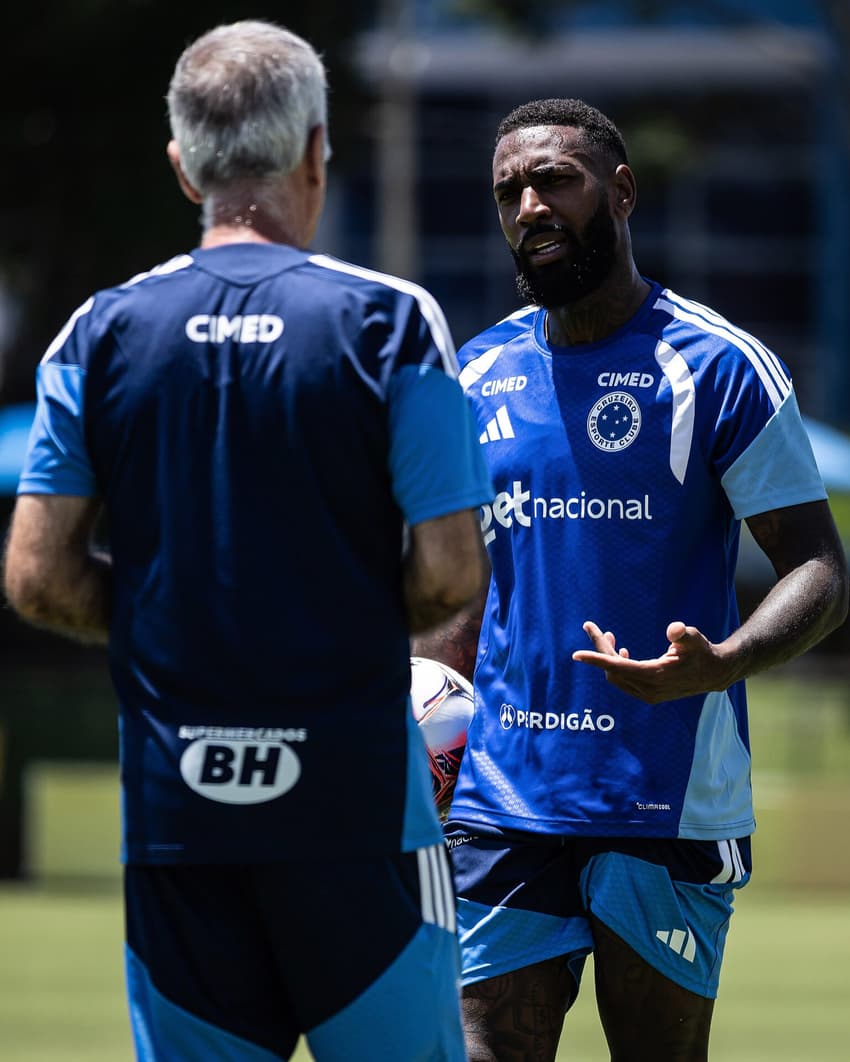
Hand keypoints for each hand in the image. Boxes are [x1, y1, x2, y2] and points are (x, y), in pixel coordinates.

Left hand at [571, 620, 726, 703]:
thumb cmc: (702, 652)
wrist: (714, 674)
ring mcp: (648, 695)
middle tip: (592, 627)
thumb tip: (673, 630)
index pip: (617, 669)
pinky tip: (620, 652)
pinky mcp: (649, 695)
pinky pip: (624, 682)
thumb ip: (683, 634)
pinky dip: (616, 667)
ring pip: (616, 677)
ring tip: (608, 636)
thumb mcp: (694, 638)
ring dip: (607, 658)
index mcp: (655, 676)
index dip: (596, 659)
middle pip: (612, 671)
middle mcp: (649, 689)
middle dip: (600, 650)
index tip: (576, 655)